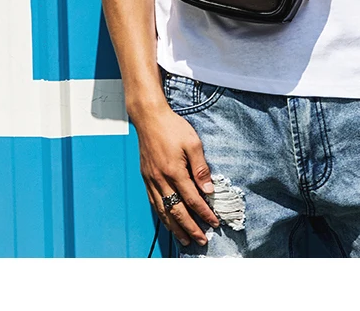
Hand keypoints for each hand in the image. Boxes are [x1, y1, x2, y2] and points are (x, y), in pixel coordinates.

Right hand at [133, 105, 219, 246]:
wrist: (149, 118)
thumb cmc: (172, 127)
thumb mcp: (193, 143)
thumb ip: (200, 167)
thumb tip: (208, 189)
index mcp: (174, 171)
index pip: (192, 199)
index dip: (204, 213)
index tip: (213, 223)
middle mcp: (161, 179)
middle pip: (177, 211)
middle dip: (190, 228)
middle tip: (201, 241)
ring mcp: (151, 180)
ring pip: (163, 210)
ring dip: (174, 227)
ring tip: (184, 239)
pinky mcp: (146, 178)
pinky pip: (154, 203)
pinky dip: (162, 216)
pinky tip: (168, 221)